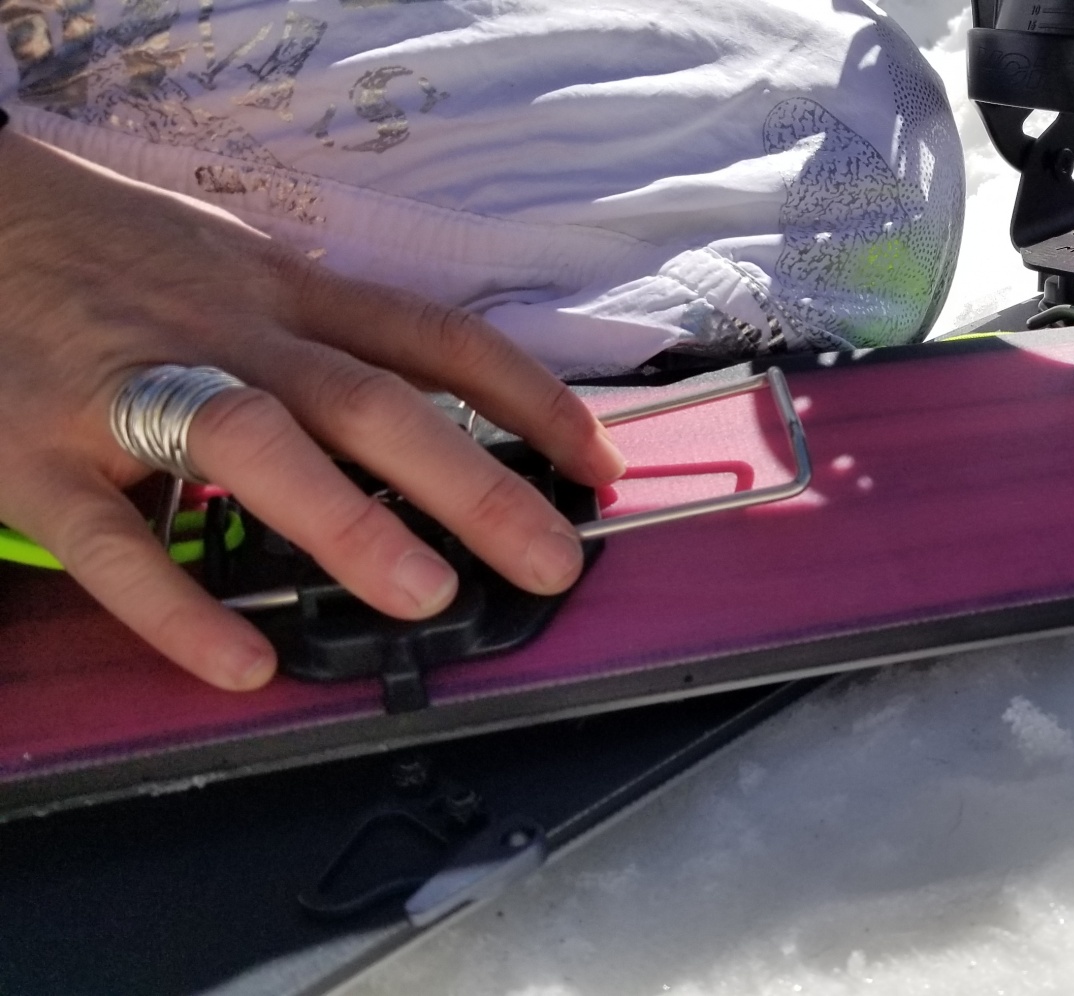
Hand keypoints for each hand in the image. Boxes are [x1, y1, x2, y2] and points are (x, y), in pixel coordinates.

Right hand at [0, 130, 625, 689]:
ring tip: (424, 591)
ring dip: (349, 519)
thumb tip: (436, 411)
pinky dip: (177, 606)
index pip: (436, 338)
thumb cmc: (114, 253)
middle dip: (474, 483)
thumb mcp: (240, 269)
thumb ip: (328, 337)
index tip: (600, 461)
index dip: (530, 398)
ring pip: (256, 442)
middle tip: (551, 557)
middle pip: (372, 400)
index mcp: (286, 294)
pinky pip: (112, 540)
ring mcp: (131, 388)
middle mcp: (228, 335)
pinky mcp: (34, 450)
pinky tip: (242, 659)